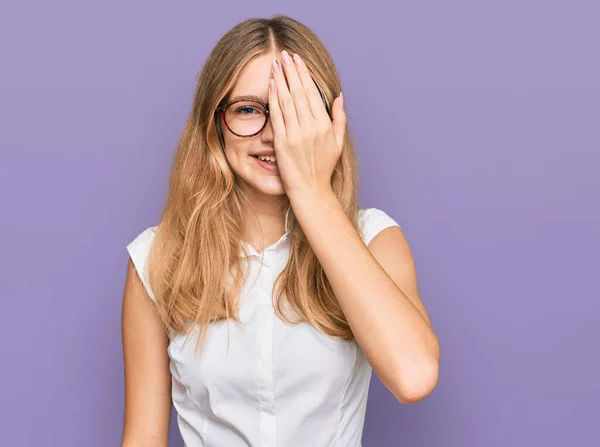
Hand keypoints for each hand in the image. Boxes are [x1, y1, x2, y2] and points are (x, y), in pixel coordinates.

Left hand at [268, 50, 345, 198]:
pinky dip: (274, 99)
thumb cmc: (324, 167)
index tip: (298, 61)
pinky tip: (272, 85)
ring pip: (287, 101)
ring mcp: (295, 135)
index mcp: (324, 125)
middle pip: (299, 92)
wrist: (310, 190)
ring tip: (276, 64)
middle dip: (291, 71)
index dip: (304, 75)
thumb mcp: (338, 143)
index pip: (312, 93)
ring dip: (281, 80)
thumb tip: (339, 96)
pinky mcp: (282, 143)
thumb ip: (339, 118)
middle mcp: (311, 128)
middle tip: (285, 55)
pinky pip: (277, 116)